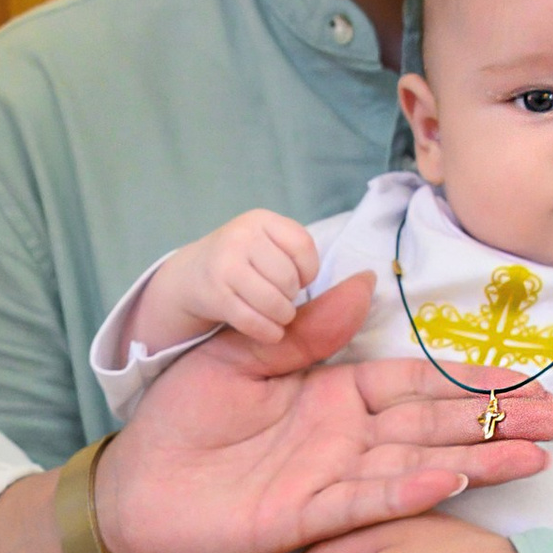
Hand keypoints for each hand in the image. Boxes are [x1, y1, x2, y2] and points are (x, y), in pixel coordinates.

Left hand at [91, 272, 552, 552]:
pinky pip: (367, 502)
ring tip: (535, 452)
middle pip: (436, 426)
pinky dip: (410, 493)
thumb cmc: (182, 419)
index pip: (417, 384)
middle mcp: (347, 439)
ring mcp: (334, 480)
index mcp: (335, 394)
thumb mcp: (242, 354)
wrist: (134, 485)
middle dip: (498, 421)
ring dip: (476, 459)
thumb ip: (304, 329)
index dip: (469, 381)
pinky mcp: (309, 518)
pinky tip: (452, 480)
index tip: (527, 378)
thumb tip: (362, 280)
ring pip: (419, 466)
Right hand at [135, 208, 320, 348]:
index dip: (308, 270)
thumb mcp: (266, 244)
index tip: (298, 280)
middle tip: (280, 300)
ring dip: (282, 317)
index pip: (303, 245)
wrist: (191, 275)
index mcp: (260, 220)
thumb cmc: (241, 261)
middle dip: (291, 297)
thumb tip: (362, 282)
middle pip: (288, 278)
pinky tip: (268, 331)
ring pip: (274, 302)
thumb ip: (296, 255)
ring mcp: (224, 264)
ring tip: (278, 316)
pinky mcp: (214, 293)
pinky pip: (253, 320)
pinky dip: (267, 332)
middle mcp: (241, 236)